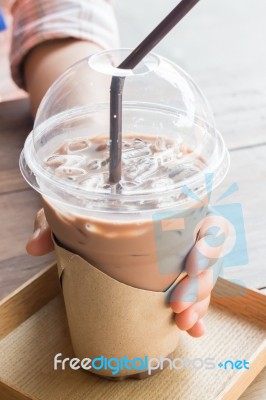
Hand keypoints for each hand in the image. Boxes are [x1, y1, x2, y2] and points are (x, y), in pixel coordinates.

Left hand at [27, 209, 227, 338]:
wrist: (93, 231)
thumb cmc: (89, 220)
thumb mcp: (71, 217)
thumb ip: (53, 224)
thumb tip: (34, 246)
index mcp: (164, 215)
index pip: (201, 223)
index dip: (206, 245)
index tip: (192, 265)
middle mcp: (177, 237)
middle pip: (206, 259)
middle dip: (200, 286)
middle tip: (177, 305)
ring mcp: (177, 262)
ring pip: (204, 281)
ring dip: (199, 304)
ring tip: (182, 322)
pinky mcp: (173, 281)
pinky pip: (195, 297)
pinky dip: (197, 314)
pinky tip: (192, 329)